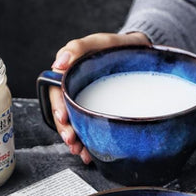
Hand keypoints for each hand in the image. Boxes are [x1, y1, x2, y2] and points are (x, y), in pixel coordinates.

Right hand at [49, 32, 150, 163]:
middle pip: (63, 112)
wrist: (139, 55)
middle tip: (72, 141)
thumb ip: (78, 48)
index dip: (57, 106)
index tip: (63, 119)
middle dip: (65, 129)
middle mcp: (74, 91)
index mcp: (69, 74)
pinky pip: (88, 128)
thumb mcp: (99, 43)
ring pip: (74, 124)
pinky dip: (88, 142)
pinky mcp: (96, 112)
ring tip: (79, 151)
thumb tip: (58, 64)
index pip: (56, 92)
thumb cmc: (116, 48)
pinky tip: (89, 152)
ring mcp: (85, 103)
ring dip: (75, 140)